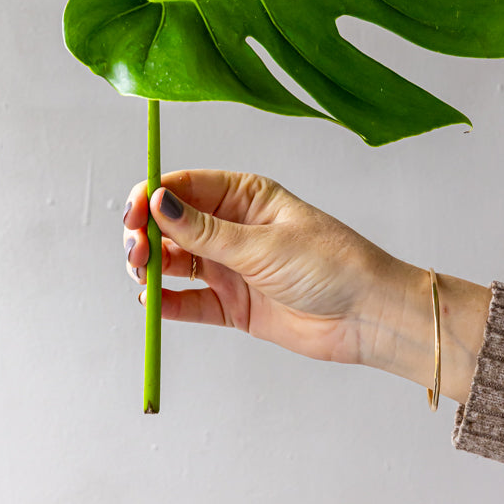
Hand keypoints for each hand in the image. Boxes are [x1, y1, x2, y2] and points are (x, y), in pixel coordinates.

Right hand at [122, 169, 490, 401]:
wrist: (369, 316)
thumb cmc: (331, 265)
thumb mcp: (264, 244)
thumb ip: (206, 231)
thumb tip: (159, 201)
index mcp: (245, 197)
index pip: (185, 187)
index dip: (152, 196)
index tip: (134, 213)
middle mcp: (233, 228)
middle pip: (172, 224)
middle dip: (146, 233)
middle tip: (135, 251)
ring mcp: (231, 266)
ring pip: (175, 261)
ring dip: (151, 266)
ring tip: (142, 275)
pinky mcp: (233, 305)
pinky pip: (189, 301)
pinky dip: (167, 302)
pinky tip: (152, 303)